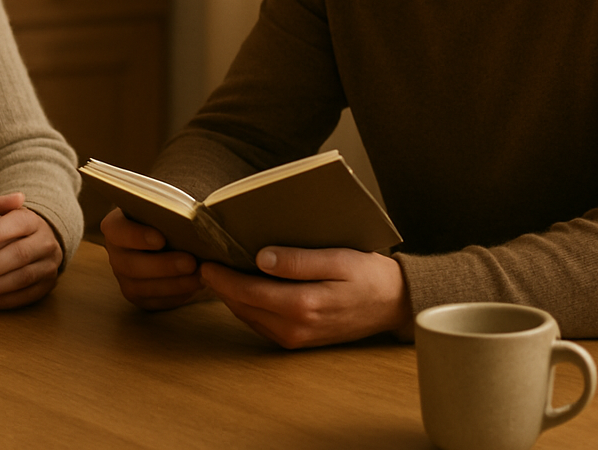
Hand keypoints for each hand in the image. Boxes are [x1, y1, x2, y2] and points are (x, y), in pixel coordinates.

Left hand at [0, 192, 62, 307]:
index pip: (17, 222)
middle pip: (20, 254)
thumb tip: (18, 197)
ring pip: (23, 277)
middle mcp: (46, 241)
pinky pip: (26, 296)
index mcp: (32, 219)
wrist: (25, 244)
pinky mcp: (46, 285)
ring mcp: (49, 264)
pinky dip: (3, 300)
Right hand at [100, 207, 202, 309]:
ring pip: (143, 288)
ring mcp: (125, 278)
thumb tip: (191, 215)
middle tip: (191, 262)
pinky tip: (194, 286)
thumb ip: (169, 209)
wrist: (170, 236)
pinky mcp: (139, 297)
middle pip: (131, 265)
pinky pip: (154, 302)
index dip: (136, 236)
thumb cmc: (167, 216)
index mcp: (116, 227)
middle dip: (163, 266)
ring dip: (173, 284)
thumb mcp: (164, 207)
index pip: (117, 231)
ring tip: (199, 276)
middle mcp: (117, 254)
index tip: (161, 239)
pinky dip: (176, 296)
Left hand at [199, 245, 410, 348]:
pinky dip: (247, 306)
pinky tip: (242, 288)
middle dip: (220, 287)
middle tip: (204, 264)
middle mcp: (295, 327)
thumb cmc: (367, 275)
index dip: (222, 277)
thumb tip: (260, 258)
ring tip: (218, 273)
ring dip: (231, 297)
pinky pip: (262, 323)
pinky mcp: (298, 339)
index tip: (205, 262)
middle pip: (243, 306)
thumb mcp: (337, 259)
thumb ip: (298, 261)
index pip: (248, 291)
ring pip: (249, 317)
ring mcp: (296, 337)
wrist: (393, 303)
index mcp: (302, 306)